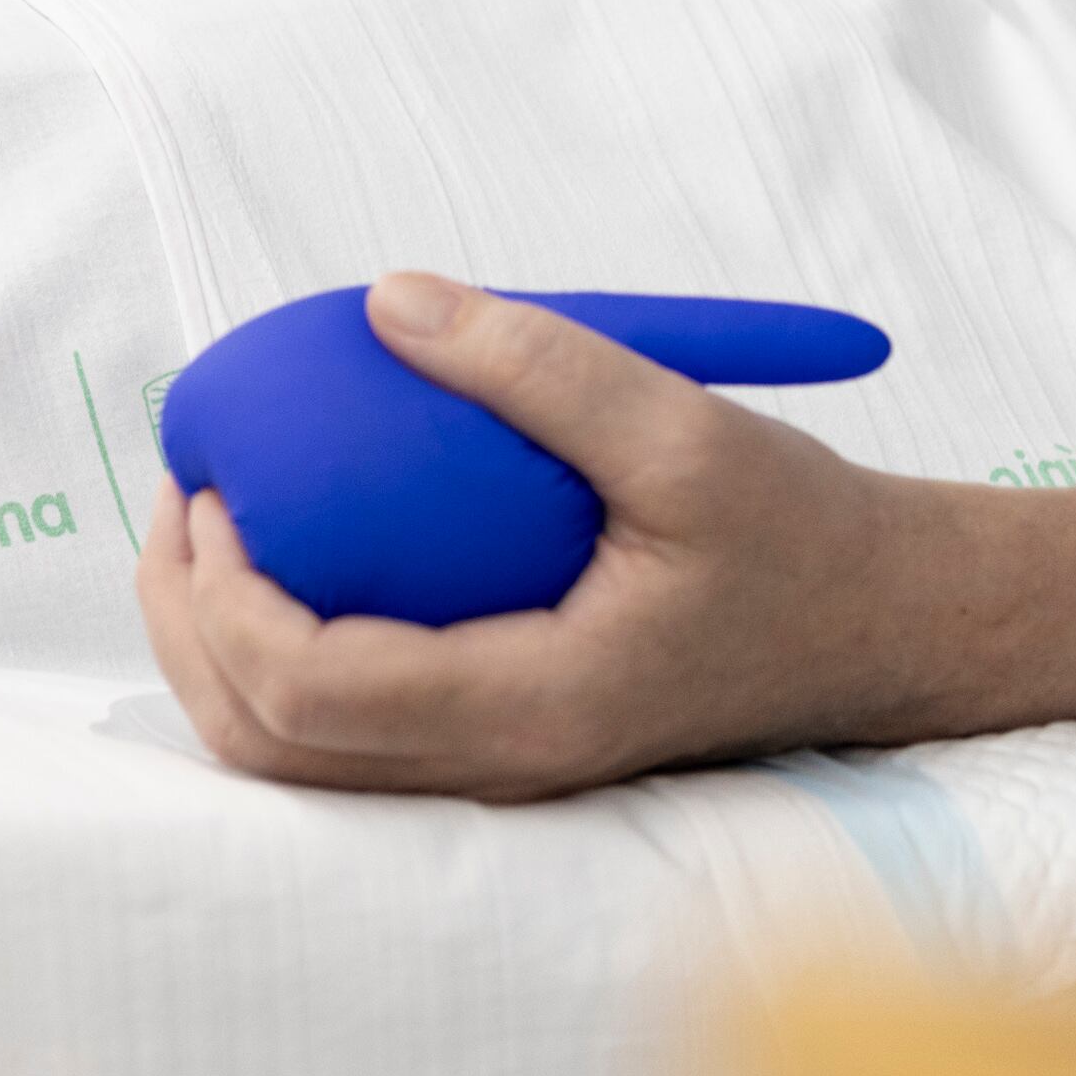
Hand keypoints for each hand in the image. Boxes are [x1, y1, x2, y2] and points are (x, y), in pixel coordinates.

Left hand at [136, 271, 925, 797]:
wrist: (889, 623)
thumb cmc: (805, 533)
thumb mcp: (689, 431)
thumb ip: (543, 366)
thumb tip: (387, 302)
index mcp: (537, 707)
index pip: (311, 692)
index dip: (225, 598)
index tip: (221, 487)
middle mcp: (503, 765)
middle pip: (269, 747)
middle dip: (186, 626)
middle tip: (185, 501)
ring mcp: (500, 772)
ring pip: (294, 762)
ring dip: (216, 657)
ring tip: (210, 539)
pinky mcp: (505, 750)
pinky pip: (346, 742)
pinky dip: (276, 671)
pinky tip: (286, 576)